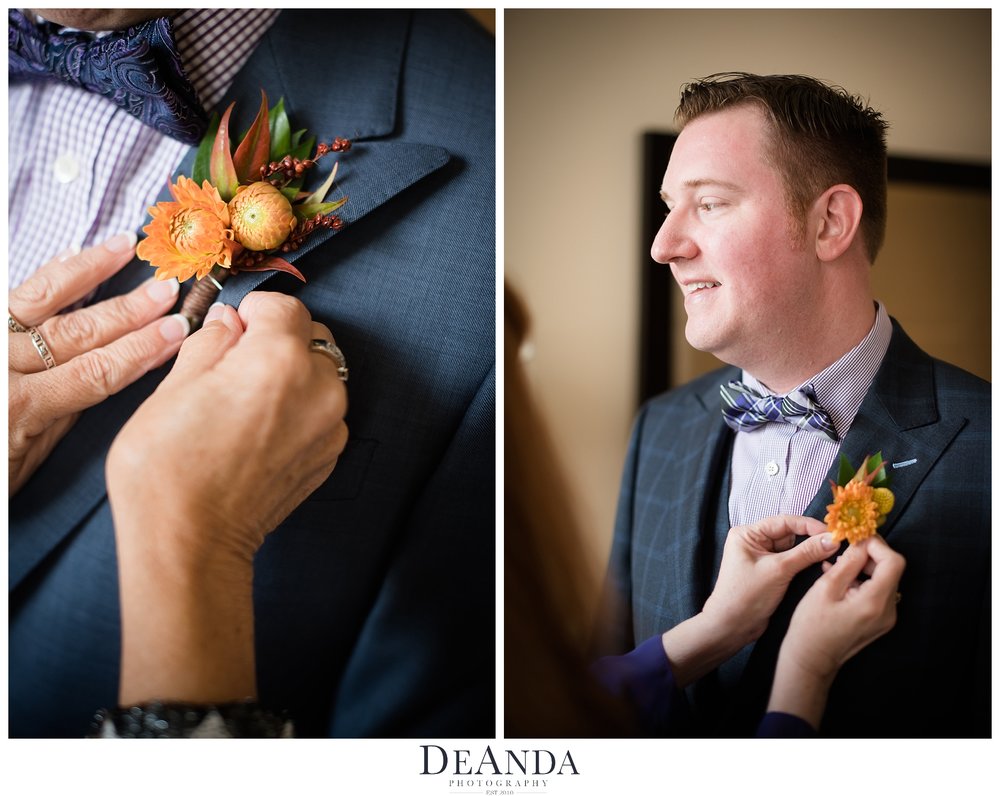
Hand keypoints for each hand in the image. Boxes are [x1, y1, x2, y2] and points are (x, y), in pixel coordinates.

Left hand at [8, 233, 188, 494]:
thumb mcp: (20, 466)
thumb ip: (59, 420)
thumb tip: (102, 379)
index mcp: (19, 408)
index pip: (97, 373)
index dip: (142, 351)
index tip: (178, 332)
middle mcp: (1, 367)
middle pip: (78, 333)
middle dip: (129, 311)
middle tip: (167, 290)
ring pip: (42, 301)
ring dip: (89, 272)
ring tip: (124, 248)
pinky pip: (11, 297)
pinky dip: (46, 276)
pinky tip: (72, 257)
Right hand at [107, 292, 348, 704]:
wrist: (190, 543)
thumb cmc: (169, 467)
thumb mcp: (174, 387)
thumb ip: (211, 342)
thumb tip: (228, 321)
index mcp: (281, 359)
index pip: (284, 306)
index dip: (253, 312)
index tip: (231, 329)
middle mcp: (320, 389)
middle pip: (312, 339)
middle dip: (278, 341)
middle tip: (235, 365)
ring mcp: (331, 426)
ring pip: (321, 377)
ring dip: (292, 376)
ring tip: (246, 404)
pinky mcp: (330, 456)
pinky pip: (323, 414)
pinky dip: (300, 410)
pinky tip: (260, 432)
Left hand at [702, 515, 836, 645]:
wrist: (732, 627)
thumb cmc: (747, 596)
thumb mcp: (778, 571)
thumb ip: (806, 553)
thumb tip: (833, 539)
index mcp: (747, 534)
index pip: (783, 522)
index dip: (809, 525)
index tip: (833, 532)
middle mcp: (753, 542)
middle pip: (790, 534)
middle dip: (811, 539)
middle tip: (837, 543)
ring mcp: (762, 557)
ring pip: (793, 548)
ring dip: (810, 552)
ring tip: (832, 554)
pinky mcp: (769, 572)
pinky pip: (791, 561)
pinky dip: (805, 562)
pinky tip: (820, 564)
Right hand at [768, 535, 904, 727]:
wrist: (810, 660)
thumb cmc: (811, 626)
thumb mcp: (825, 588)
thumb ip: (847, 563)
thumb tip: (860, 543)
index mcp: (875, 602)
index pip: (893, 562)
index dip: (877, 545)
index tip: (856, 538)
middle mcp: (888, 611)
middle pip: (891, 570)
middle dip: (870, 554)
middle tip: (845, 547)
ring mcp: (885, 618)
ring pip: (883, 580)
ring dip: (864, 567)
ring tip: (837, 564)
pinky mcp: (878, 621)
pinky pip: (876, 593)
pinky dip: (862, 580)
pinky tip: (839, 578)